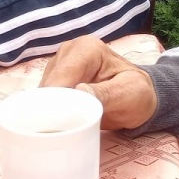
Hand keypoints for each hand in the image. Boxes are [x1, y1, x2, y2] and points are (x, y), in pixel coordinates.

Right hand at [41, 37, 156, 130]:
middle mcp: (68, 52)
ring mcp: (58, 66)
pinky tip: (60, 123)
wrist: (137, 98)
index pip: (61, 76)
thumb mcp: (129, 94)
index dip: (56, 101)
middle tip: (64, 129)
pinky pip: (43, 98)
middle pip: (47, 85)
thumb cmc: (136, 93)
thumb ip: (106, 93)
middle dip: (51, 108)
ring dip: (49, 112)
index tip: (61, 124)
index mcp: (86, 48)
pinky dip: (49, 112)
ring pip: (42, 93)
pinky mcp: (54, 81)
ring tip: (64, 127)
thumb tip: (78, 92)